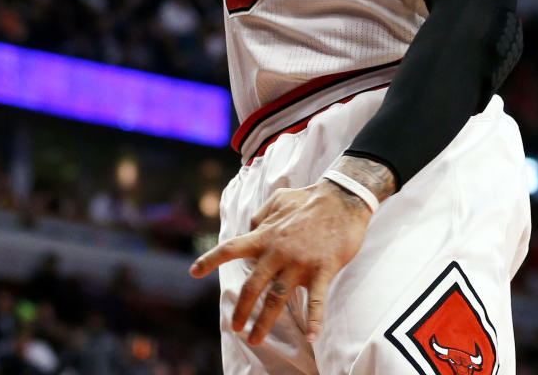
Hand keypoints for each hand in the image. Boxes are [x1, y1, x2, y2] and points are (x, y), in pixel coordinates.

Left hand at [189, 181, 369, 344]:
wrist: (343, 198)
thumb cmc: (310, 199)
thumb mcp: (278, 201)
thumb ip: (260, 216)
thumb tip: (248, 227)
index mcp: (266, 235)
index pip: (231, 248)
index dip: (210, 260)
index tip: (193, 272)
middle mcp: (278, 251)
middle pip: (252, 285)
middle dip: (241, 309)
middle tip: (235, 327)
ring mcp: (299, 263)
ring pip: (277, 298)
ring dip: (264, 322)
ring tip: (255, 339)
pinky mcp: (322, 270)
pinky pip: (317, 300)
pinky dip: (314, 320)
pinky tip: (312, 337)